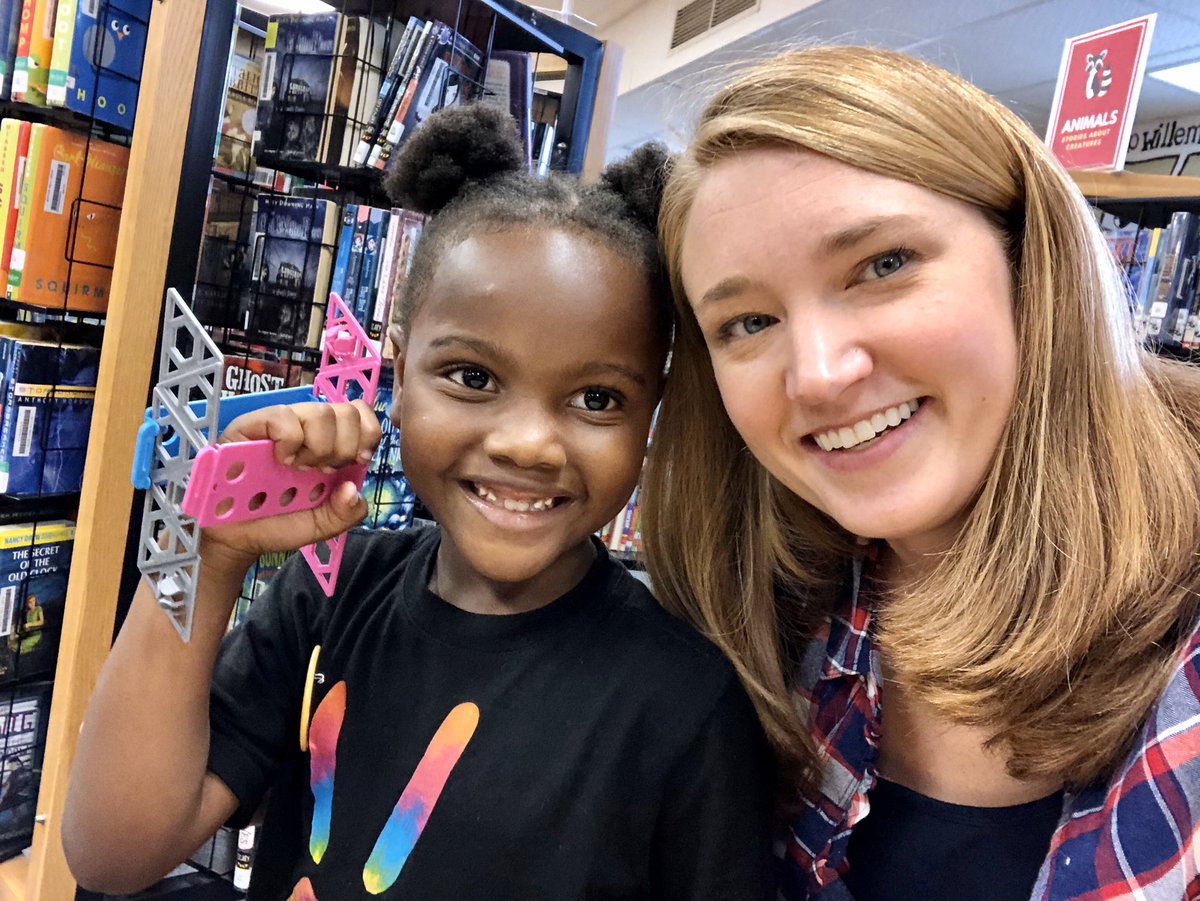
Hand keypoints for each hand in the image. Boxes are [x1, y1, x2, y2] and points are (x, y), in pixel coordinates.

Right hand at [200, 400, 382, 567]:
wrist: (238, 538)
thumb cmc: (277, 524)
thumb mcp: (322, 525)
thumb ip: (346, 513)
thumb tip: (352, 489)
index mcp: (331, 445)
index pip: (360, 414)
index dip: (366, 434)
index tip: (356, 462)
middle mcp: (308, 429)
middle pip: (345, 411)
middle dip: (343, 448)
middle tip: (323, 472)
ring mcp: (280, 425)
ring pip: (320, 412)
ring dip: (318, 447)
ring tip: (299, 470)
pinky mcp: (250, 426)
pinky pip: (282, 416)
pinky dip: (290, 441)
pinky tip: (282, 460)